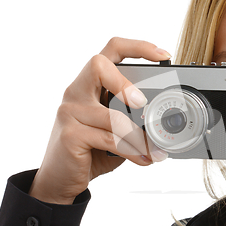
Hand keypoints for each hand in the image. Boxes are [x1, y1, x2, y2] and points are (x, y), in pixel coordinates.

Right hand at [29, 37, 170, 203]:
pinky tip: (143, 159)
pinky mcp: (70, 134)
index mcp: (90, 84)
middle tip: (142, 102)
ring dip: (138, 136)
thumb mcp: (114, 128)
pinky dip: (132, 151)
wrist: (61, 178)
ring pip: (112, 114)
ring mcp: (70, 111)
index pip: (111, 51)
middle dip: (124, 82)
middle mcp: (76, 91)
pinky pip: (109, 139)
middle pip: (99, 65)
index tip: (163, 54)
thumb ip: (132, 117)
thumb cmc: (91, 149)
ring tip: (153, 150)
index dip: (138, 47)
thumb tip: (165, 119)